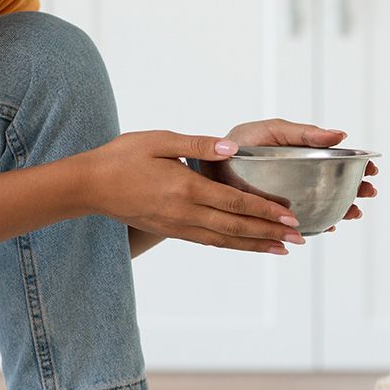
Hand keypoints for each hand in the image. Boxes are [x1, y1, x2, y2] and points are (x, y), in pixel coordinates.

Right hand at [82, 130, 304, 254]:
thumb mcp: (159, 140)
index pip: (235, 203)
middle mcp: (185, 213)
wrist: (90, 186)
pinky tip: (248, 246)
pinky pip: (210, 242)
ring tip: (282, 249)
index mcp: (186, 188)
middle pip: (236, 228)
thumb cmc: (123, 156)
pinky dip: (233, 246)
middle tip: (299, 238)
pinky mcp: (172, 232)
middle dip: (270, 233)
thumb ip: (198, 145)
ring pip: (225, 241)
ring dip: (256, 245)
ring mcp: (179, 227)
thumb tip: (233, 148)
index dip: (265, 210)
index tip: (290, 215)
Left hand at [225, 119, 378, 229]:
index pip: (338, 161)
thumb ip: (304, 133)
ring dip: (344, 209)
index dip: (356, 165)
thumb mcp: (274, 131)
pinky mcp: (279, 215)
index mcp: (304, 154)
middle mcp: (301, 178)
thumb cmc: (241, 143)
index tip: (371, 169)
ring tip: (353, 213)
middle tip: (368, 193)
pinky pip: (304, 223)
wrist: (210, 165)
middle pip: (338, 185)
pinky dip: (319, 225)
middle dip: (356, 190)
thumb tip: (341, 135)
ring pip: (326, 206)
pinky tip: (328, 225)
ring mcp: (292, 197)